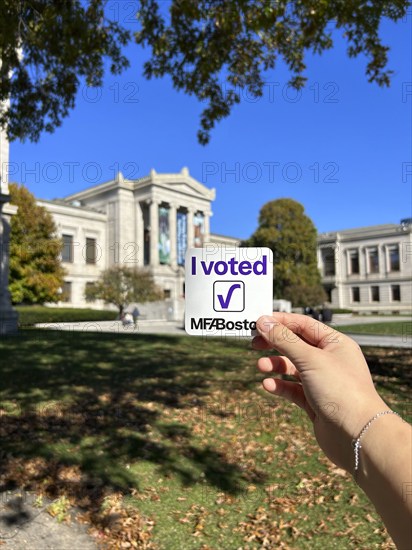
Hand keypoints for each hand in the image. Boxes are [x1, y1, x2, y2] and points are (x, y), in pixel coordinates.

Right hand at [253, 312, 386, 471]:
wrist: (358, 436)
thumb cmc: (341, 391)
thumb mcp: (310, 359)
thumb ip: (284, 340)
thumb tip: (263, 322)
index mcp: (335, 344)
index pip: (304, 325)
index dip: (281, 322)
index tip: (258, 322)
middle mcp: (330, 360)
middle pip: (296, 344)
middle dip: (274, 343)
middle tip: (254, 343)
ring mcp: (322, 382)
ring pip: (293, 367)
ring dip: (275, 365)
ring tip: (261, 366)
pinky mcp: (315, 402)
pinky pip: (293, 389)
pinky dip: (280, 385)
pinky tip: (268, 386)